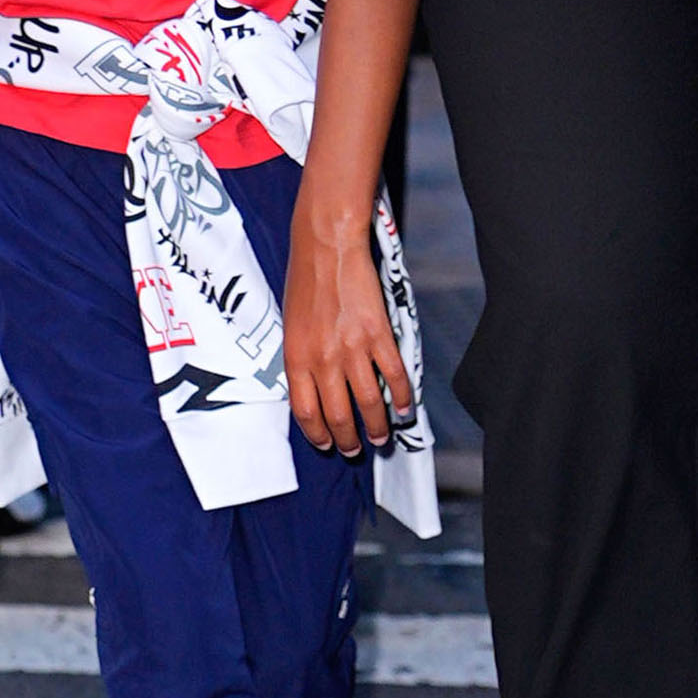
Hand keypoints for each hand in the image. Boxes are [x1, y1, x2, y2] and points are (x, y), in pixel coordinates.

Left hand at [284, 205, 414, 457]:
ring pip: (368, 403)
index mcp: (296, 356)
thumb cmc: (304, 283)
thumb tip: (313, 389)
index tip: (326, 444)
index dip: (317, 433)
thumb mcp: (290, 325)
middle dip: (348, 439)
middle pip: (338, 415)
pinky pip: (395, 377)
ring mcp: (352, 349)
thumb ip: (302, 358)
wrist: (326, 248)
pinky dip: (403, 398)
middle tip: (356, 449)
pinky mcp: (379, 335)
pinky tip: (406, 409)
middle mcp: (322, 359)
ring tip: (381, 437)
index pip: (304, 410)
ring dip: (378, 426)